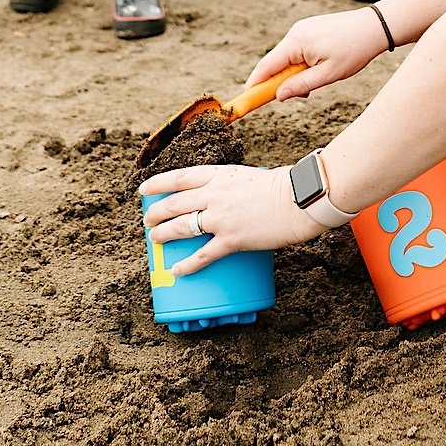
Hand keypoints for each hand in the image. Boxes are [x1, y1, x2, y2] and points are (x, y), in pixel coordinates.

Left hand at [139, 164, 324, 275]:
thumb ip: (230, 186)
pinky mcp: (232, 239)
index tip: (144, 189)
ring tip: (154, 239)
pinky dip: (187, 264)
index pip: (179, 177)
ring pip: (182, 226)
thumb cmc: (282, 187)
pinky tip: (177, 270)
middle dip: (156, 213)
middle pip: (175, 203)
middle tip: (148, 221)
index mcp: (220, 175)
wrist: (301, 199)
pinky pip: (203, 254)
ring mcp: (222, 217)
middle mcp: (215, 194)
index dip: (158, 183)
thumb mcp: (248, 176)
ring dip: (164, 234)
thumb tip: (219, 200)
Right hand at [246, 9, 392, 101]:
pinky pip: (297, 49)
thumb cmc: (355, 50)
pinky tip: (320, 68)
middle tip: (296, 96)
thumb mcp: (328, 74)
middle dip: (281, 82)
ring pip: (288, 57)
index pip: (267, 66)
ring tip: (318, 80)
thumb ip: (301, 85)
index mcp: (297, 42)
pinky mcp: (310, 28)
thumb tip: (278, 96)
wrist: (375, 26)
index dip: (255, 84)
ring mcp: (302, 28)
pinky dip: (302, 63)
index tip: (245, 99)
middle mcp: (295, 32)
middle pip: (275, 62)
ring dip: (294, 73)